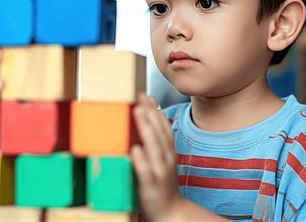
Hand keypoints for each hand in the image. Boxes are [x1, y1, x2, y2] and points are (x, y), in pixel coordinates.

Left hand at [131, 93, 180, 221]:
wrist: (171, 213)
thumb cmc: (163, 184)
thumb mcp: (162, 160)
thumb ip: (156, 141)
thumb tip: (146, 118)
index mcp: (168, 152)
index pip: (163, 127)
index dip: (156, 111)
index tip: (146, 96)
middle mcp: (166, 159)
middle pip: (159, 132)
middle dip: (150, 113)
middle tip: (140, 97)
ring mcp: (160, 172)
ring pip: (154, 147)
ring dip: (147, 128)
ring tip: (138, 112)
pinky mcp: (151, 186)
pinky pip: (146, 171)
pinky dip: (142, 160)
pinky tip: (135, 149)